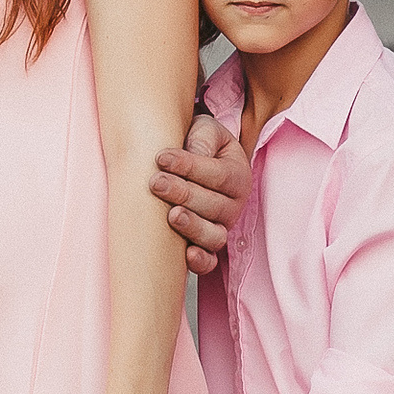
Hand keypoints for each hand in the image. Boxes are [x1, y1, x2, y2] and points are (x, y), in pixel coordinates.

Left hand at [150, 108, 244, 269]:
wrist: (189, 156)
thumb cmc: (197, 142)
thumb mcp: (205, 130)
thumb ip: (203, 138)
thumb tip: (195, 152)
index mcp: (237, 175)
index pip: (218, 175)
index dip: (190, 166)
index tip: (161, 157)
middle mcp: (233, 206)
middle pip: (214, 206)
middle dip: (184, 194)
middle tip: (156, 182)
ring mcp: (220, 228)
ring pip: (214, 236)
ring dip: (192, 226)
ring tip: (170, 215)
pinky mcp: (206, 247)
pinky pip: (209, 262)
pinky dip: (200, 261)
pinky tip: (186, 254)